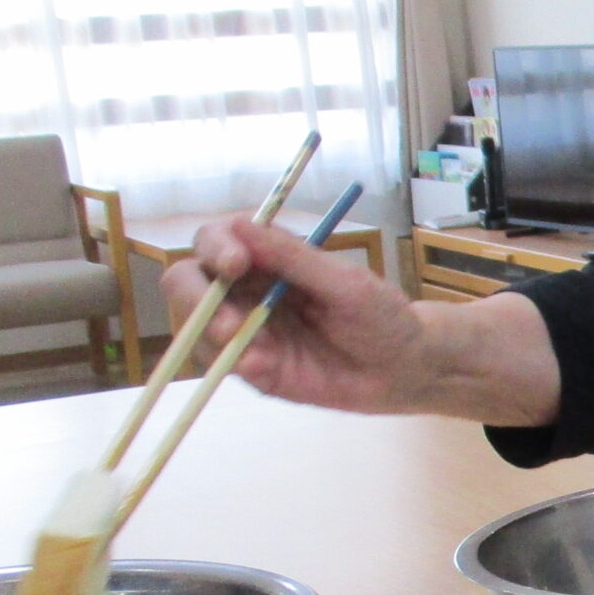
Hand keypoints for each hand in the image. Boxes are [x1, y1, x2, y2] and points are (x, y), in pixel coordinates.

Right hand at [160, 217, 561, 424]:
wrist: (406, 369)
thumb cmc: (382, 316)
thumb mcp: (346, 284)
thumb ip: (295, 259)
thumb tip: (241, 225)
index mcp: (267, 258)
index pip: (216, 240)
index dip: (215, 247)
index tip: (236, 263)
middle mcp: (247, 290)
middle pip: (187, 282)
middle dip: (197, 298)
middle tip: (231, 323)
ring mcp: (247, 331)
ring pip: (197, 327)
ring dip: (214, 338)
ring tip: (258, 354)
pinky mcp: (254, 369)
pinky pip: (224, 365)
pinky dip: (237, 365)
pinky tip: (268, 369)